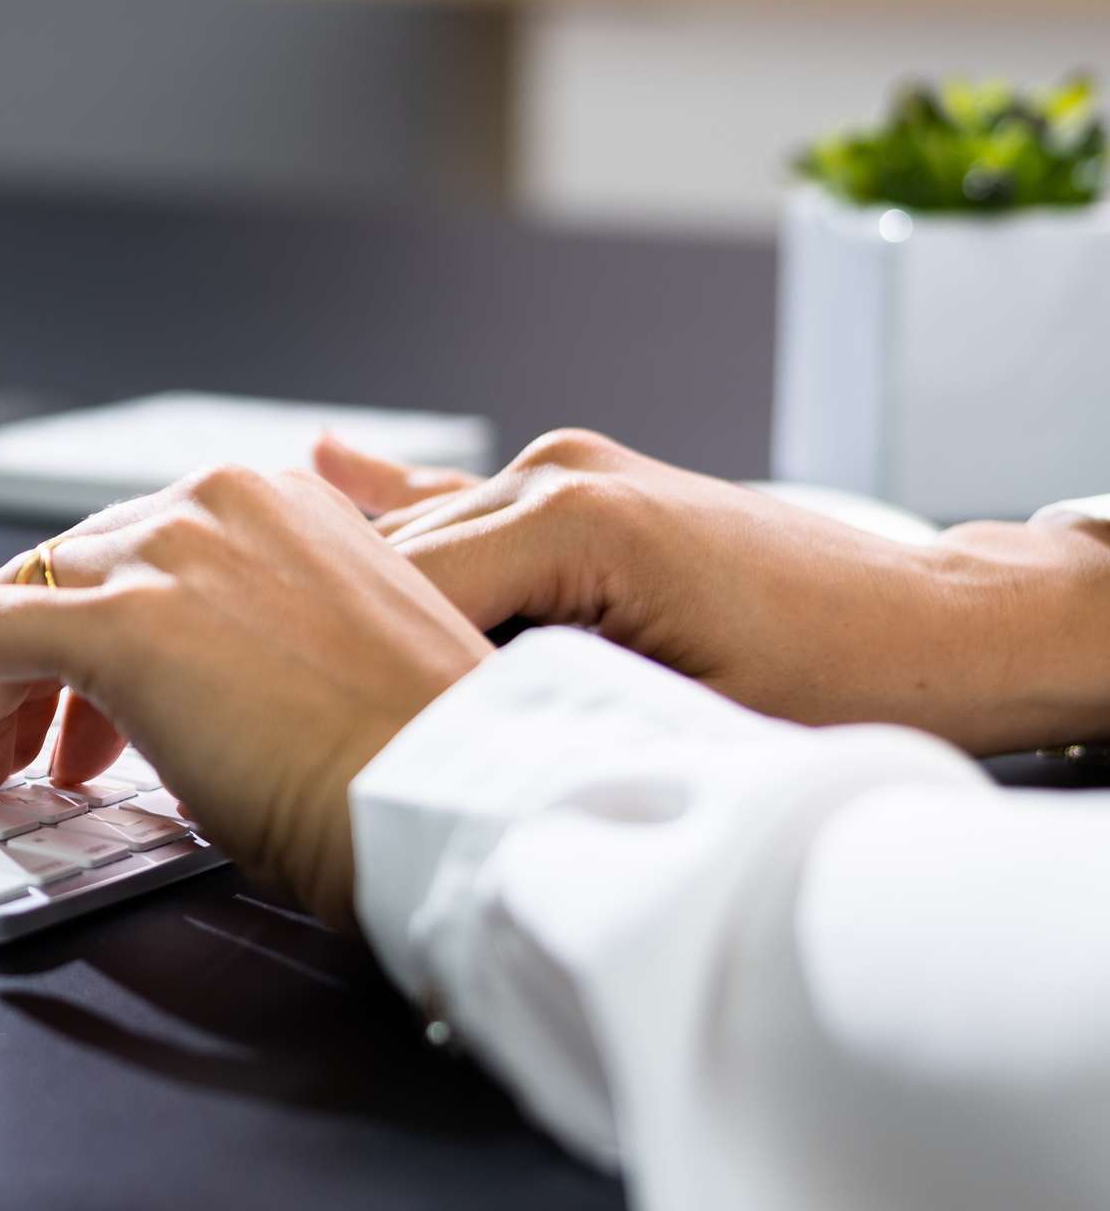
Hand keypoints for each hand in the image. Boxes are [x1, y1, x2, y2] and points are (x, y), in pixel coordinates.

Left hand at [0, 468, 491, 926]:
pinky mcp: (120, 624)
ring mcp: (166, 556)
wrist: (449, 802)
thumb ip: (254, 634)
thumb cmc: (414, 763)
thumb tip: (189, 677)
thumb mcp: (335, 660)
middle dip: (37, 670)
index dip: (88, 632)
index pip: (138, 551)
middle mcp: (217, 503)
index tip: (70, 694)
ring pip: (24, 604)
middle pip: (72, 573)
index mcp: (281, 500)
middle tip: (24, 751)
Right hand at [316, 428, 1109, 756]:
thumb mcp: (677, 713)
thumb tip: (417, 741)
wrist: (945, 626)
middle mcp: (559, 471)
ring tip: (268, 633)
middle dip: (324, 628)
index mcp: (575, 517)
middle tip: (264, 694)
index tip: (279, 721)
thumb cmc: (842, 679)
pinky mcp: (586, 487)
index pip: (397, 594)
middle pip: (390, 558)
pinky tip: (327, 481)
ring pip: (419, 534)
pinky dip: (401, 518)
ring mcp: (570, 469)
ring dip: (356, 592)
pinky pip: (466, 506)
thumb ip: (532, 703)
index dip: (331, 665)